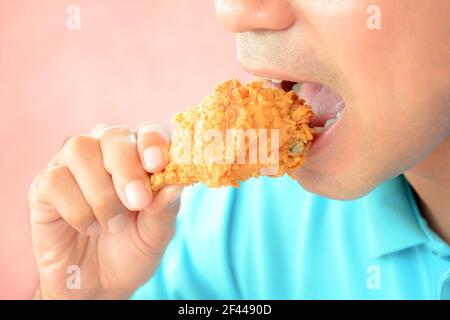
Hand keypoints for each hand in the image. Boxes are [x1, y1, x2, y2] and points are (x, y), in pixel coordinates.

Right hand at [29, 123, 181, 298]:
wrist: (96, 284)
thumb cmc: (130, 251)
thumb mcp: (156, 235)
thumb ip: (165, 209)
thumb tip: (175, 185)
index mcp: (138, 157)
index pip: (148, 131)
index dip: (153, 141)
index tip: (157, 165)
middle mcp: (105, 153)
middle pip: (113, 135)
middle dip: (127, 168)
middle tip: (137, 202)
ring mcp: (72, 166)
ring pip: (81, 149)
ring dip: (102, 191)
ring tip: (114, 226)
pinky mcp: (45, 187)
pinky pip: (57, 180)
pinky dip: (78, 209)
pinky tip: (90, 228)